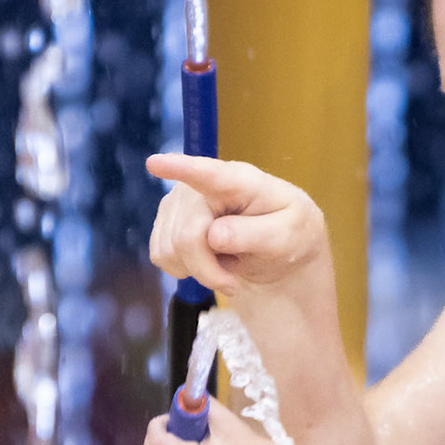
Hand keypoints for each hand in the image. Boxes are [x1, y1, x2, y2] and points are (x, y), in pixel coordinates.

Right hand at [146, 154, 329, 294]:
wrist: (278, 243)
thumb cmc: (289, 231)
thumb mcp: (289, 236)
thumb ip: (256, 234)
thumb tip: (214, 236)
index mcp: (240, 181)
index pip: (209, 174)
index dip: (180, 168)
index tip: (155, 163)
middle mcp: (202, 185)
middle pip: (186, 236)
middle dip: (207, 269)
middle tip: (234, 282)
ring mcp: (180, 201)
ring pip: (169, 249)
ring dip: (198, 270)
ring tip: (225, 261)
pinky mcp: (166, 219)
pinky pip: (160, 254)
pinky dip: (184, 268)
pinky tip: (207, 259)